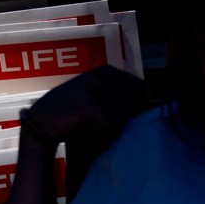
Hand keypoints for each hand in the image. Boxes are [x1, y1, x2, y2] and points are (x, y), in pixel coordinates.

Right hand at [22, 64, 149, 150]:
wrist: (44, 124)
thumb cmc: (79, 120)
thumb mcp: (107, 108)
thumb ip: (128, 106)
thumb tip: (161, 109)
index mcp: (112, 72)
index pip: (144, 94)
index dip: (137, 114)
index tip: (115, 121)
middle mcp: (105, 72)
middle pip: (136, 107)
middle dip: (123, 124)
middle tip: (98, 124)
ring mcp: (95, 81)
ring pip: (124, 117)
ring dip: (110, 129)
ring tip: (90, 124)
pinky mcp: (87, 95)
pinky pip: (110, 122)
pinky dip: (99, 131)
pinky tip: (82, 126)